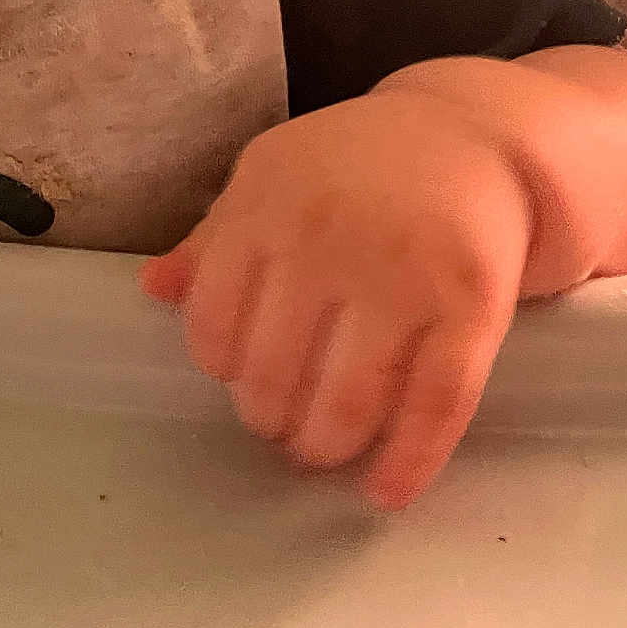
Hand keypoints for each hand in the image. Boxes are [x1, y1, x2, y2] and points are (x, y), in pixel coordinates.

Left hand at [140, 88, 534, 509]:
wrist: (474, 136)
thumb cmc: (357, 165)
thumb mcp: (274, 176)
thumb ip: (214, 236)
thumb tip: (152, 291)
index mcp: (268, 205)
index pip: (213, 321)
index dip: (221, 367)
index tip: (237, 381)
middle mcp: (329, 239)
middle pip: (275, 371)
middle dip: (271, 418)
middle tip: (281, 428)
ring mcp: (404, 274)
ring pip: (350, 398)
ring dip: (326, 445)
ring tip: (322, 449)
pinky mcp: (473, 305)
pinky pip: (436, 403)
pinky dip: (408, 460)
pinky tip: (387, 491)